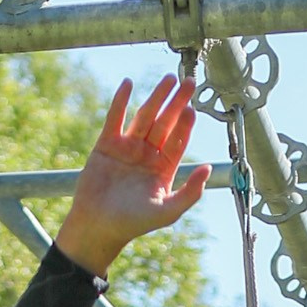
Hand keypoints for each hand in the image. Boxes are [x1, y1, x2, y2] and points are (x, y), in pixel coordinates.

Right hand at [53, 77, 209, 279]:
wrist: (97, 227)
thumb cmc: (133, 223)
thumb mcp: (168, 211)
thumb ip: (190, 192)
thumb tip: (208, 168)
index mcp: (163, 168)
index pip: (178, 140)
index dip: (186, 123)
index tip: (193, 108)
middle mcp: (147, 155)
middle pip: (165, 123)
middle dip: (177, 102)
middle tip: (189, 82)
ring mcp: (127, 148)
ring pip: (144, 116)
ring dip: (156, 97)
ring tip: (168, 79)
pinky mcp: (106, 145)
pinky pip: (115, 118)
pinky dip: (120, 101)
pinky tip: (128, 84)